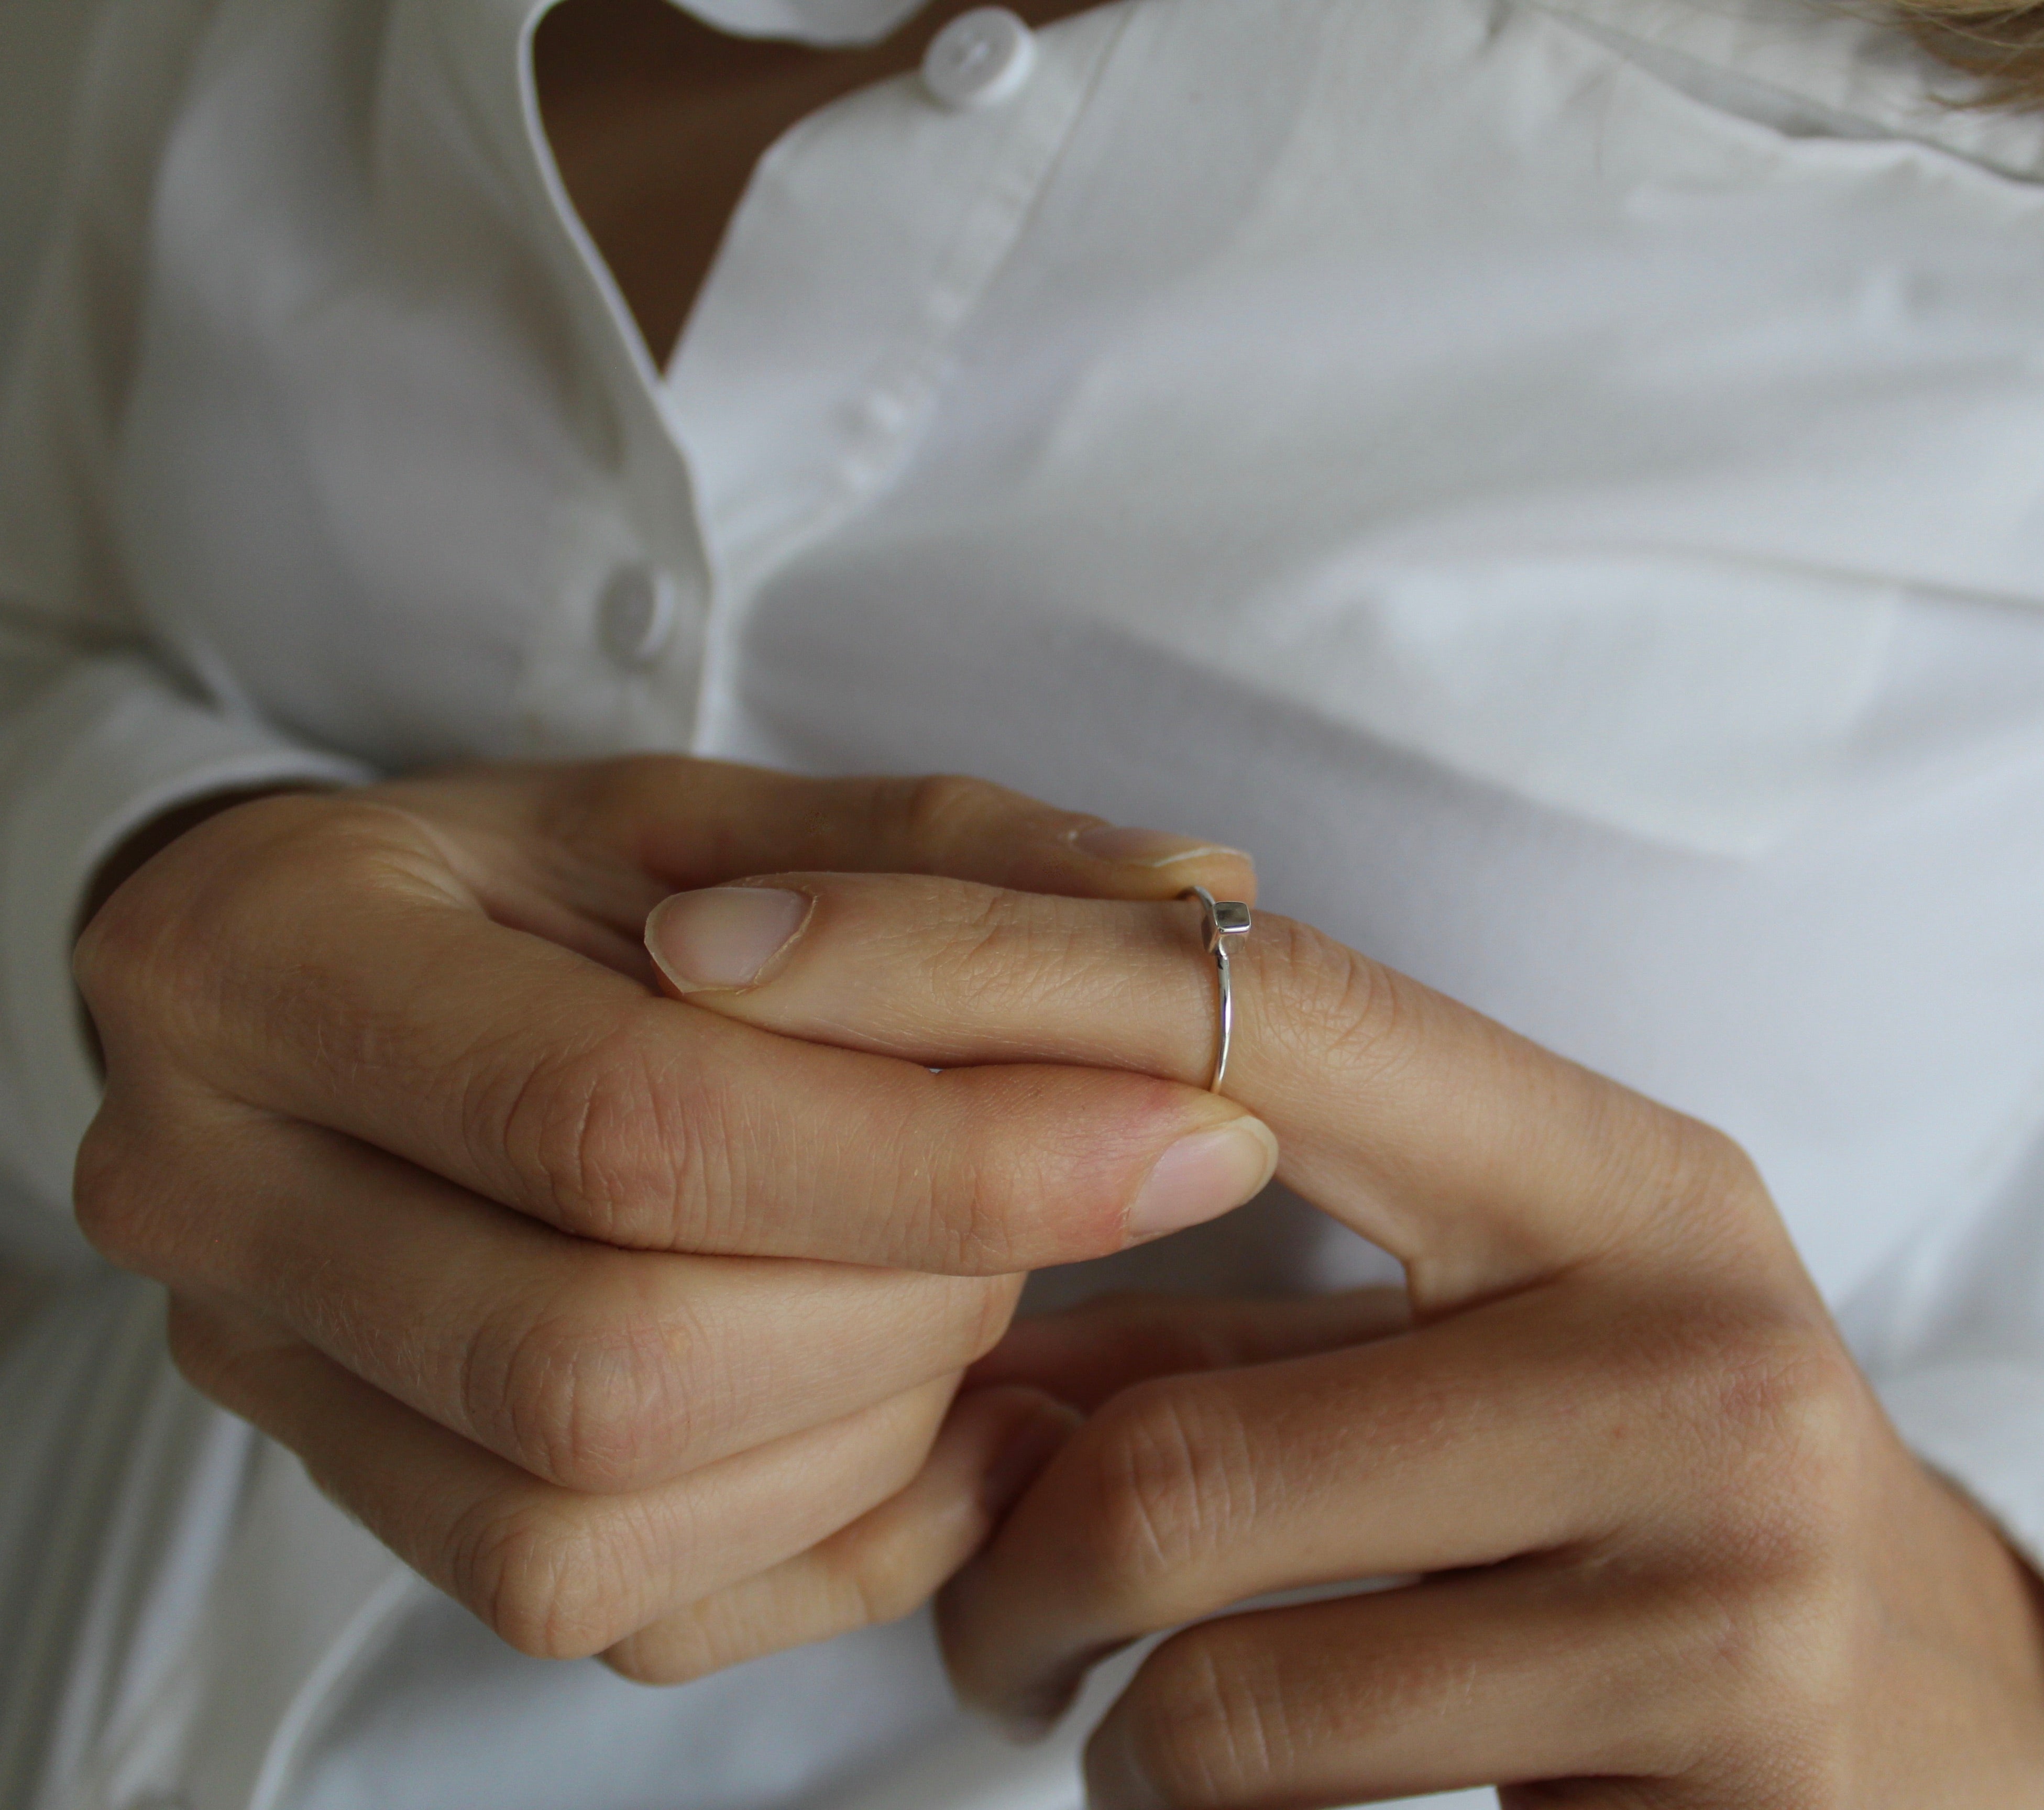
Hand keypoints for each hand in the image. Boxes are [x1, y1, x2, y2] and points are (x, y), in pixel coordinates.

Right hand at [72, 759, 1273, 1679]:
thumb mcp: (715, 817)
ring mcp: (273, 1387)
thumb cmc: (534, 886)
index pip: (627, 1123)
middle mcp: (218, 1201)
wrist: (335, 984)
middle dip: (916, 1290)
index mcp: (275, 965)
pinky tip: (953, 1419)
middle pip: (613, 1357)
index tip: (1190, 1133)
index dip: (942, 1152)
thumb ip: (944, 850)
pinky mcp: (371, 1505)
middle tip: (1067, 1187)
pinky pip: (618, 1610)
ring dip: (879, 1413)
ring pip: (606, 1519)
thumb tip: (1198, 892)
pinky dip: (837, 1531)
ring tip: (978, 1274)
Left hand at [654, 871, 2043, 1806]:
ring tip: (1103, 1686)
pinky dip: (1184, 1789)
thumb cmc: (1630, 1499)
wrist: (1930, 1733)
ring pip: (1203, 1635)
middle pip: (1176, 1411)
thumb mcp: (1456, 1355)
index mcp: (1619, 1173)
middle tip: (964, 1565)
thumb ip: (1207, 1312)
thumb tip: (908, 1292)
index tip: (721, 949)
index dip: (965, 964)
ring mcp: (1724, 1559)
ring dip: (1079, 1679)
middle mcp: (1692, 1329)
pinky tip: (1227, 1768)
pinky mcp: (1714, 1761)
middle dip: (992, 1523)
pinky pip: (1286, 1776)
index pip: (1252, 1004)